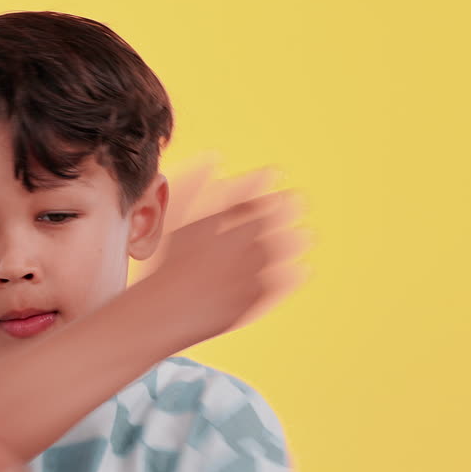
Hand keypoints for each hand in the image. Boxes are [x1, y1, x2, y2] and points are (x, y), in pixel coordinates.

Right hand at [140, 155, 311, 344]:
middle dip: (286, 207)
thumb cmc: (166, 267)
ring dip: (296, 240)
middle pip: (266, 221)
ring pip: (278, 251)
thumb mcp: (175, 222)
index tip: (275, 172)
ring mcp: (242, 273)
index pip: (243, 198)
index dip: (261, 183)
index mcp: (211, 227)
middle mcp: (229, 247)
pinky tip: (302, 269)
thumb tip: (214, 156)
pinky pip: (279, 284)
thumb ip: (193, 186)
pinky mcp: (250, 299)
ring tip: (307, 236)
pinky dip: (294, 275)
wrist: (163, 315)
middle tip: (298, 200)